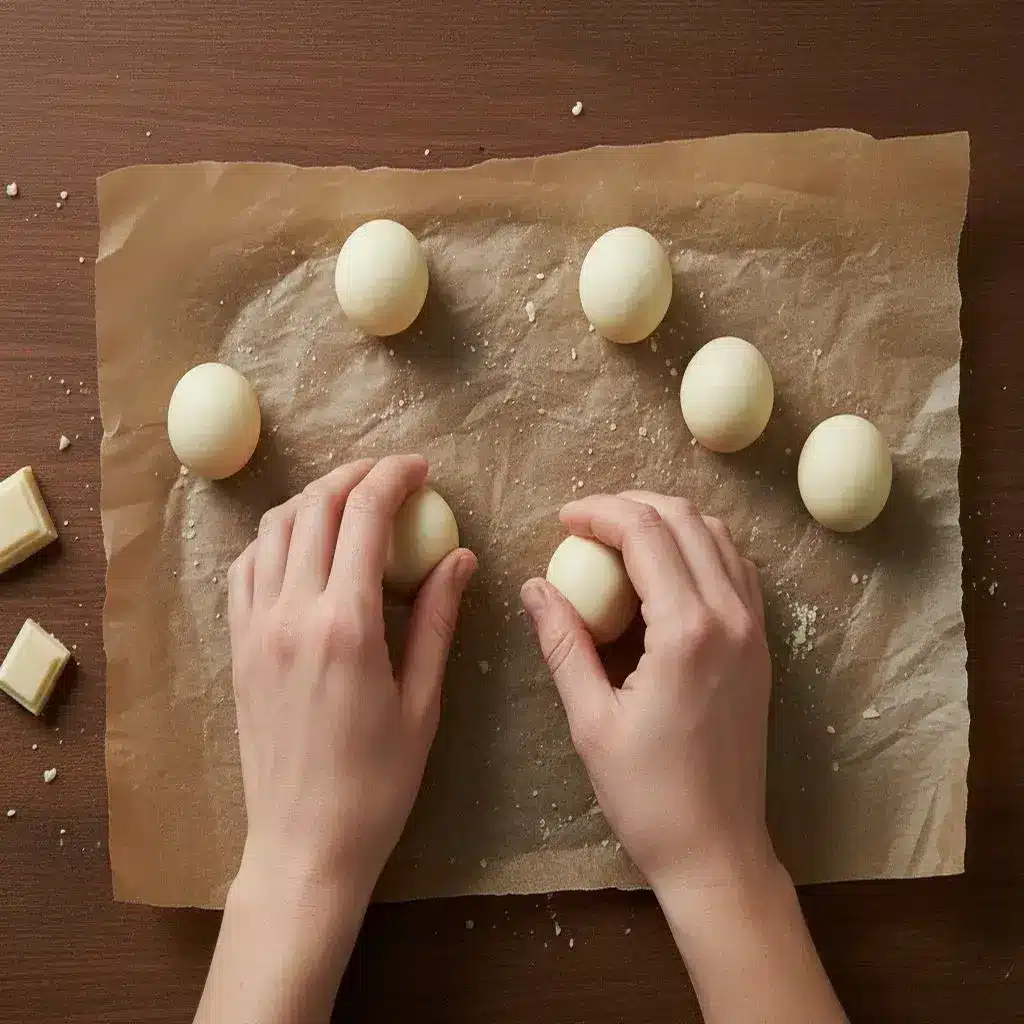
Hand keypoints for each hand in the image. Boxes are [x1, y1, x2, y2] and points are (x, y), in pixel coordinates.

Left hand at [227, 455, 477, 900]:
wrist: (303, 843)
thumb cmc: (377, 783)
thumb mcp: (423, 701)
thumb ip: (439, 619)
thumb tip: (460, 556)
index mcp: (346, 623)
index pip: (365, 517)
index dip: (394, 478)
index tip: (421, 469)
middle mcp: (291, 611)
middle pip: (316, 507)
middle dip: (355, 475)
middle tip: (391, 474)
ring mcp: (255, 626)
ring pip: (274, 527)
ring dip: (314, 498)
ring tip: (350, 499)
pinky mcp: (237, 645)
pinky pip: (246, 566)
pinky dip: (276, 536)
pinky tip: (302, 544)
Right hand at [521, 491, 773, 895]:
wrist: (718, 849)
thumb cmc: (648, 795)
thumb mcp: (590, 720)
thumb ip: (562, 643)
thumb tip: (535, 587)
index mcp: (687, 632)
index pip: (645, 533)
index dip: (599, 512)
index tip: (563, 519)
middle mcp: (730, 617)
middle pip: (686, 520)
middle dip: (631, 505)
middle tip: (586, 522)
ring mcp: (754, 629)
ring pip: (719, 536)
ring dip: (668, 521)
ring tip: (621, 538)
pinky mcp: (761, 646)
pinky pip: (736, 569)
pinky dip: (700, 548)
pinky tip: (665, 570)